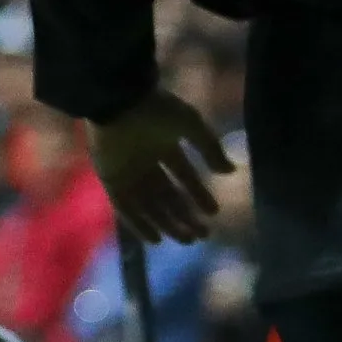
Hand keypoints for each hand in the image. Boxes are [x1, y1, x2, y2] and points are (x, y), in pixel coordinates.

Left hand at [91, 91, 231, 243]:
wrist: (119, 101)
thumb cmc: (156, 109)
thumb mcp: (191, 125)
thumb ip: (210, 148)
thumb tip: (231, 172)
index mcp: (164, 145)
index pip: (184, 175)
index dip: (198, 194)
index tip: (214, 212)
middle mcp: (146, 161)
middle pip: (167, 196)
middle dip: (185, 215)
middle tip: (202, 234)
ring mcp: (127, 171)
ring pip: (149, 205)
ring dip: (167, 223)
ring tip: (187, 239)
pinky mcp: (110, 179)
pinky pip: (125, 208)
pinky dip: (139, 224)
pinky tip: (156, 238)